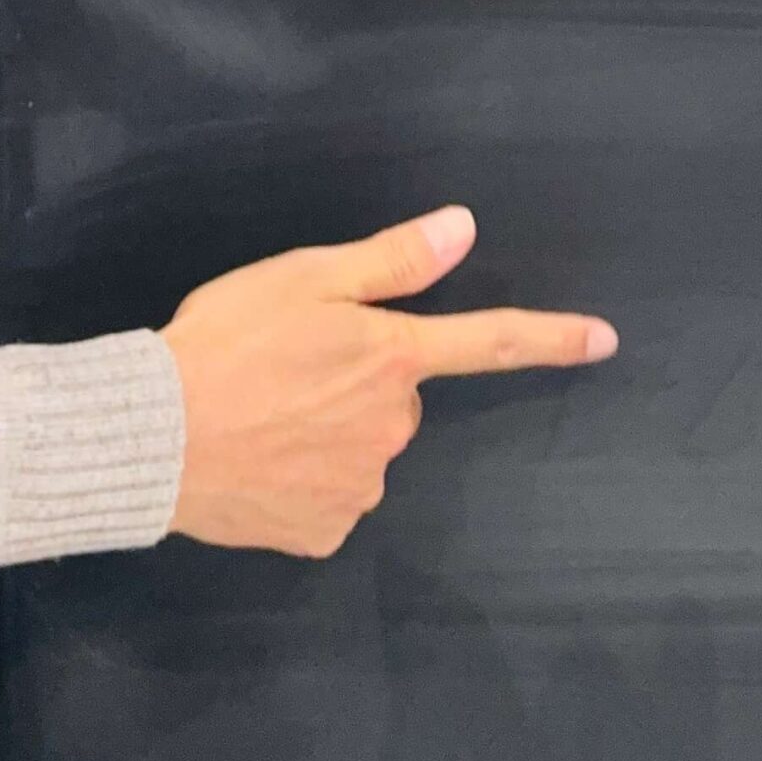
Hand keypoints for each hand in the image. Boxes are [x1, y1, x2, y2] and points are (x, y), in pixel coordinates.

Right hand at [159, 203, 616, 557]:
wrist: (154, 437)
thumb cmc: (227, 342)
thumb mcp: (304, 278)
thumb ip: (390, 260)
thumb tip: (463, 227)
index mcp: (391, 357)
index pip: (487, 342)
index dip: (552, 338)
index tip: (608, 340)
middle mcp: (391, 427)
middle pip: (395, 396)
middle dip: (359, 379)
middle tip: (287, 364)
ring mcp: (360, 486)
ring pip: (361, 446)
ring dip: (326, 429)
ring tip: (259, 410)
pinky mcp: (323, 533)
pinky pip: (329, 497)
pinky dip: (301, 478)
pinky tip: (257, 459)